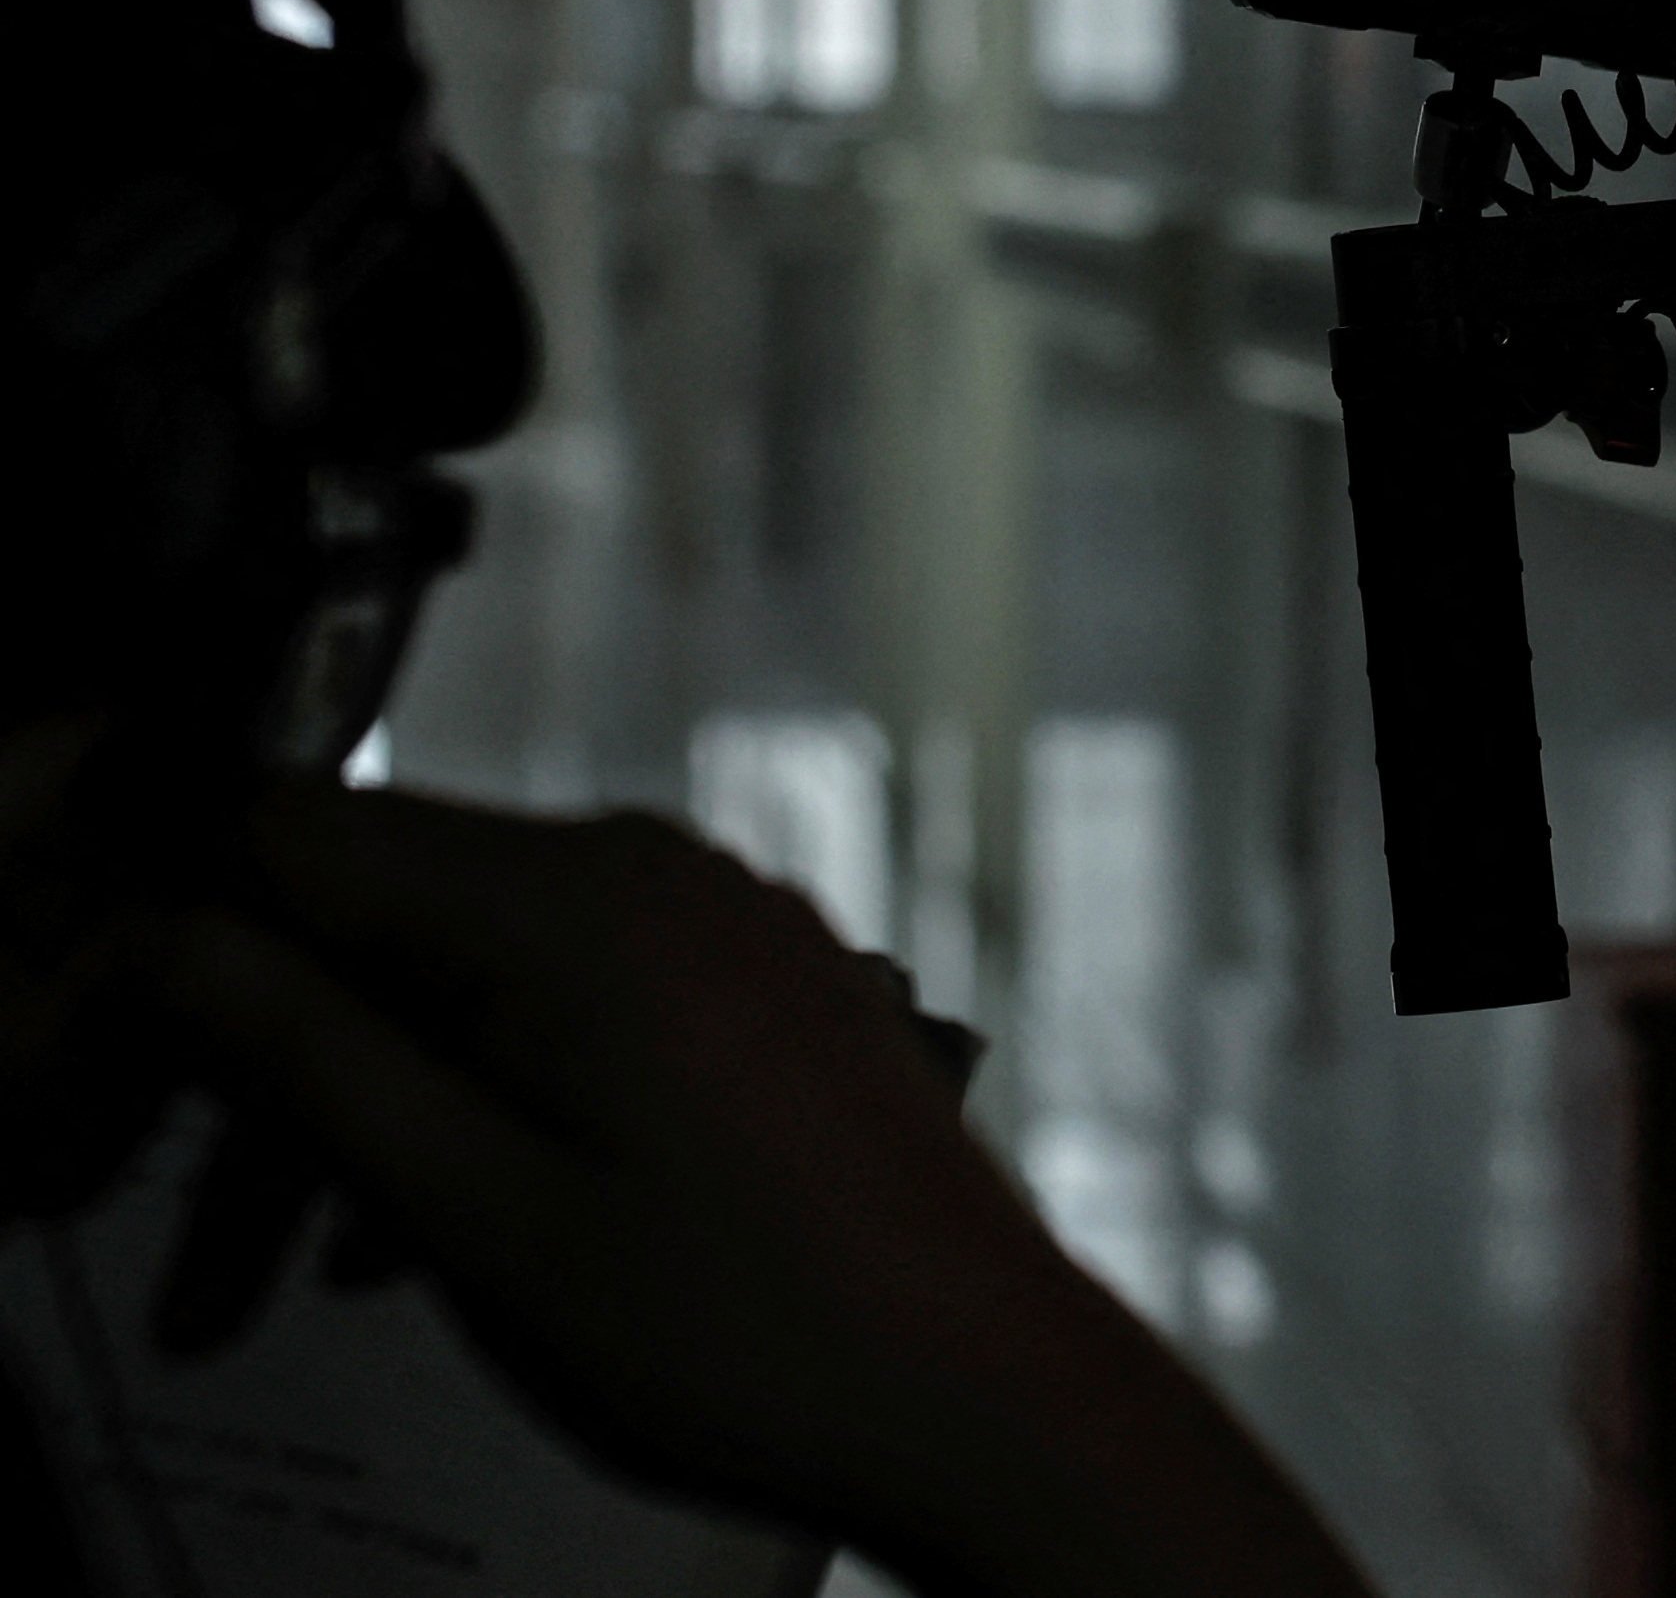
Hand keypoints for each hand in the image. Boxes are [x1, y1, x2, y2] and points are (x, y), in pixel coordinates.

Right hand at [157, 783, 1373, 1597]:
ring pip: (491, 954)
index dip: (191, 933)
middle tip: (237, 1219)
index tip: (140, 1058)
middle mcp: (657, 865)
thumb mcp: (475, 1214)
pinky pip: (594, 985)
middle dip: (290, 1036)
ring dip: (396, 1079)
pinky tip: (484, 1210)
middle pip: (394, 896)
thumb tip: (164, 937)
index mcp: (569, 898)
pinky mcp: (777, 975)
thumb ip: (309, 1057)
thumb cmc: (741, 1328)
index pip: (300, 833)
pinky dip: (509, 1076)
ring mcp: (733, 913)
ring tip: (345, 1257)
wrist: (985, 1392)